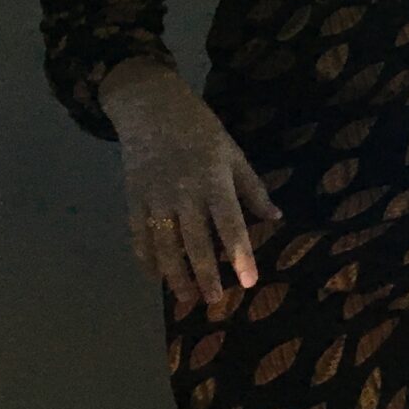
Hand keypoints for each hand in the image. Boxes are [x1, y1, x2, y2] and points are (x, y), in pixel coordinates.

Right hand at [104, 62, 278, 308]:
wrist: (150, 107)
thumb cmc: (200, 129)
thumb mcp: (233, 152)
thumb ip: (252, 188)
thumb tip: (275, 217)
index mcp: (214, 181)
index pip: (230, 226)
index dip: (239, 255)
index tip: (248, 282)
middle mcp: (184, 194)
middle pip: (195, 242)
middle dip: (205, 274)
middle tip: (214, 301)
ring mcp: (155, 198)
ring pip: (164, 245)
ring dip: (175, 274)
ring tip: (186, 297)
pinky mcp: (133, 198)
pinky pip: (139, 234)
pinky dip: (146, 257)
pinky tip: (155, 276)